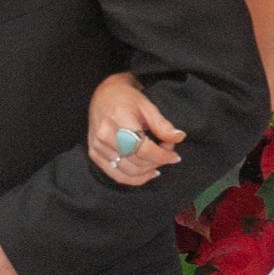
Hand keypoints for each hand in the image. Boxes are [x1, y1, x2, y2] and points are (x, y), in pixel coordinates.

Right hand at [87, 71, 184, 187]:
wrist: (103, 95)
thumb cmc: (127, 99)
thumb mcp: (147, 106)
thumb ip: (162, 125)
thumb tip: (179, 138)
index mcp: (118, 119)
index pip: (143, 148)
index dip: (162, 156)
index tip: (174, 156)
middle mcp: (104, 135)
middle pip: (136, 161)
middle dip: (157, 161)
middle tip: (167, 153)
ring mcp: (97, 146)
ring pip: (128, 172)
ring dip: (148, 171)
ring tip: (158, 161)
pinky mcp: (94, 154)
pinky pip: (116, 175)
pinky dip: (135, 179)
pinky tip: (147, 173)